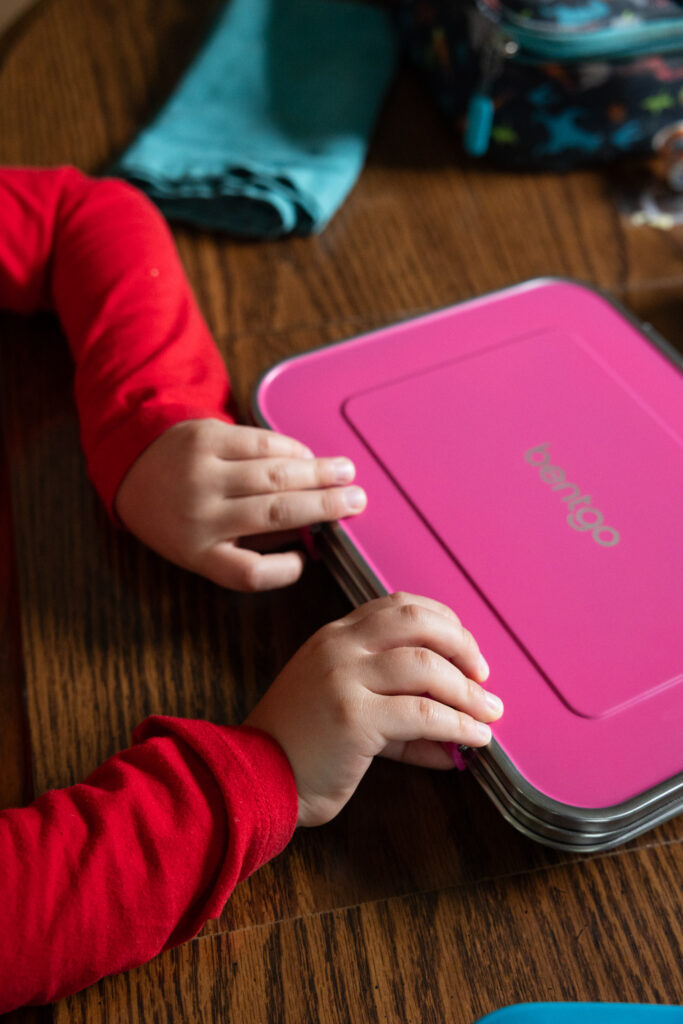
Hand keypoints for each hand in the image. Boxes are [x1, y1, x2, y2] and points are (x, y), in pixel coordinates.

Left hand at [115, 418, 366, 590]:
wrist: (133, 470)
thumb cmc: (178, 517)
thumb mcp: (200, 546)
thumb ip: (248, 546)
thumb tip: (306, 537)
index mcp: (198, 552)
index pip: (248, 573)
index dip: (284, 571)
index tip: (307, 560)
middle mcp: (199, 514)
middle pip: (275, 514)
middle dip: (324, 506)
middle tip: (357, 501)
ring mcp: (202, 473)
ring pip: (273, 474)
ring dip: (317, 473)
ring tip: (346, 473)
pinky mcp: (205, 438)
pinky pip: (259, 442)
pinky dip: (290, 448)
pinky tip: (309, 455)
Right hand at [245, 592, 502, 826]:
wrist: (250, 779)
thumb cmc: (298, 747)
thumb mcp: (344, 709)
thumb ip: (397, 710)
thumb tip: (456, 729)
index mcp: (334, 637)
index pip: (398, 606)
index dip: (443, 621)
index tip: (466, 649)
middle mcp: (339, 647)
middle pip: (418, 622)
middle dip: (462, 644)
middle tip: (484, 675)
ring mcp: (344, 678)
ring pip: (427, 666)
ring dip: (469, 691)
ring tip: (490, 713)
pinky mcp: (354, 717)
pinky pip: (422, 713)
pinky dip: (458, 725)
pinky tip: (475, 739)